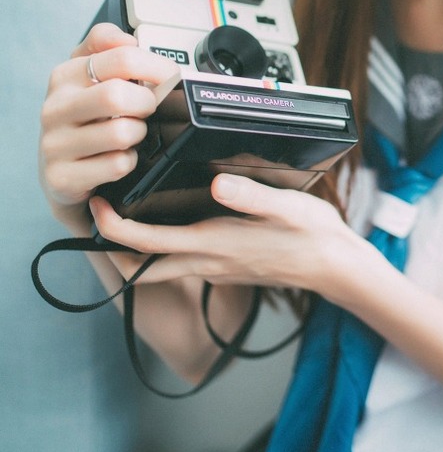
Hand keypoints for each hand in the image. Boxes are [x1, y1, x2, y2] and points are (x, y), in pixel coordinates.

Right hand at [39, 23, 177, 228]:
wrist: (60, 175)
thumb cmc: (82, 122)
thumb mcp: (89, 79)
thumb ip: (107, 47)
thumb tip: (127, 39)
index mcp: (65, 76)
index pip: (121, 57)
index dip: (157, 68)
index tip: (169, 78)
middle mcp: (55, 107)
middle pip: (118, 95)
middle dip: (147, 104)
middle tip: (149, 110)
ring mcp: (55, 143)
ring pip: (121, 133)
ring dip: (139, 135)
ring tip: (132, 134)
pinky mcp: (62, 176)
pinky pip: (117, 165)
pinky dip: (129, 162)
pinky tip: (120, 158)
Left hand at [88, 173, 361, 298]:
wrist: (336, 268)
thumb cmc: (313, 236)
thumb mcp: (288, 206)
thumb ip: (251, 195)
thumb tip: (217, 183)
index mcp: (214, 245)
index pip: (147, 245)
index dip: (113, 228)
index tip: (98, 203)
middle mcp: (207, 262)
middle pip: (139, 267)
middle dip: (111, 245)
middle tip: (100, 210)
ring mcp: (214, 268)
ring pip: (157, 267)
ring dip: (133, 248)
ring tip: (125, 210)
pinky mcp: (224, 267)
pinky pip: (179, 261)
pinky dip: (161, 245)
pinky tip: (168, 217)